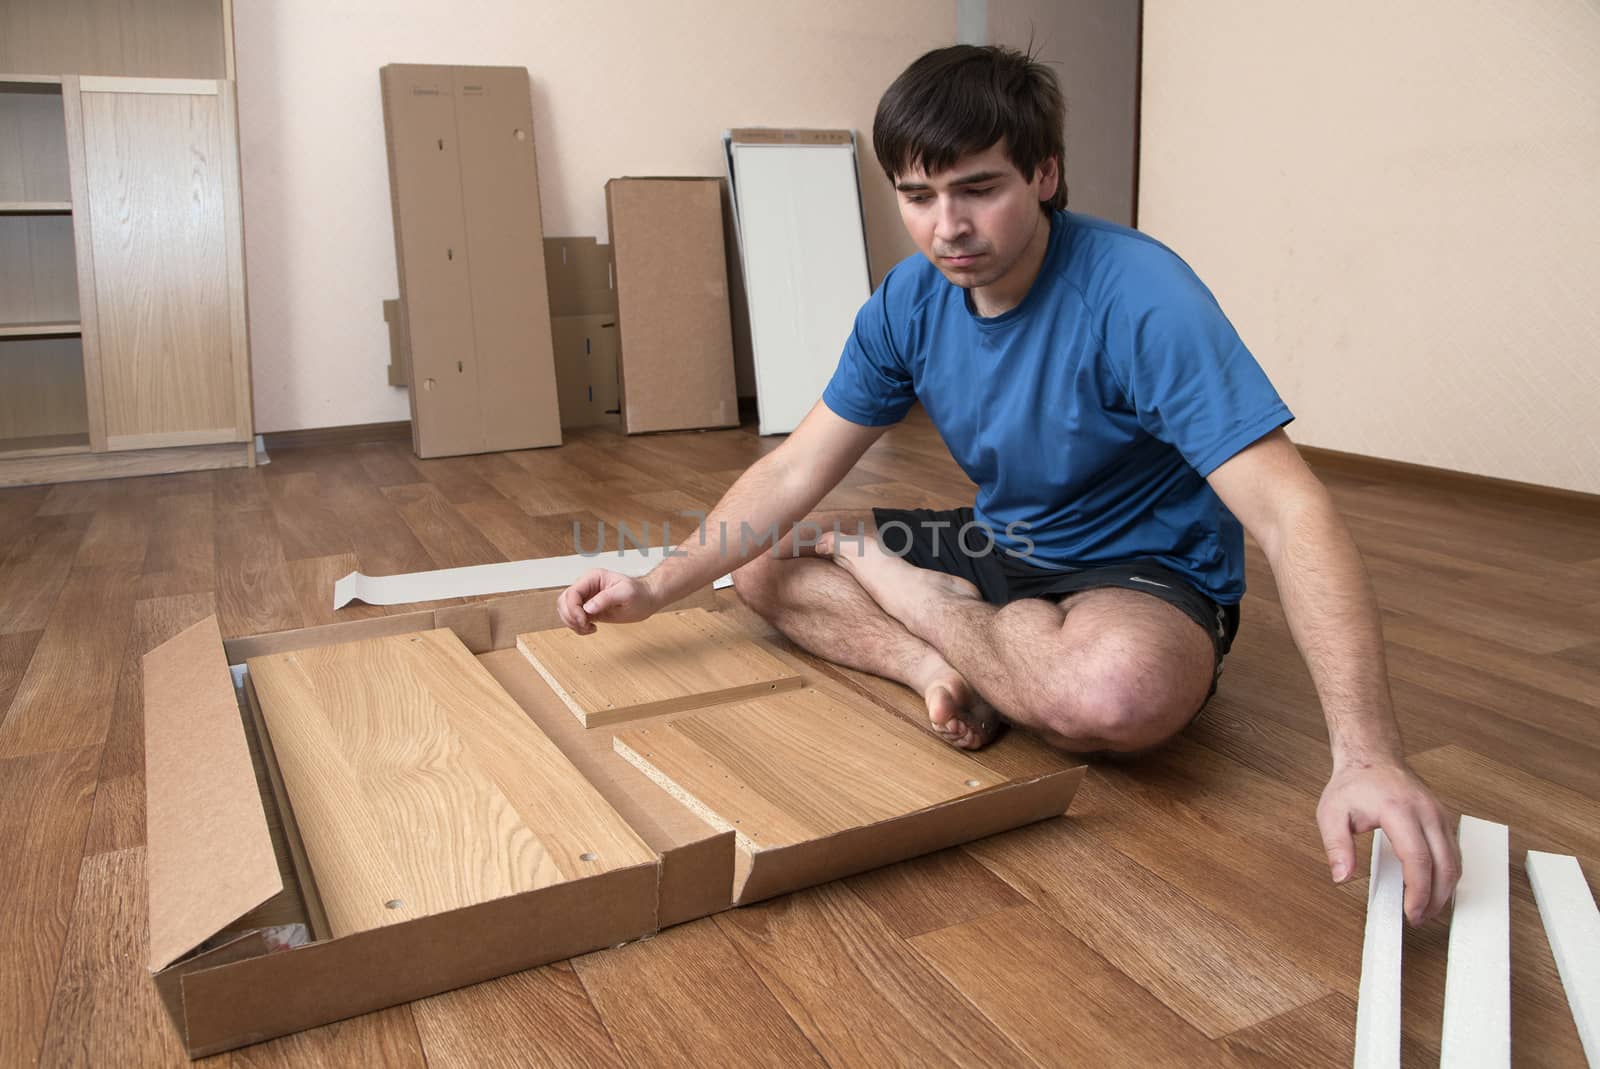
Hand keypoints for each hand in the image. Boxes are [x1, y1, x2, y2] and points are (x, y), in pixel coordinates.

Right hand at [556, 569, 661, 633]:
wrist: (646, 600)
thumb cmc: (639, 593)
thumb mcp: (625, 593)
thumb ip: (606, 598)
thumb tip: (588, 608)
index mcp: (592, 578)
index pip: (572, 592)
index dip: (573, 608)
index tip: (583, 620)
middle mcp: (586, 587)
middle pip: (564, 601)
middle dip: (570, 616)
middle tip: (585, 625)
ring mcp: (586, 599)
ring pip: (565, 610)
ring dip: (572, 623)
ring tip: (588, 628)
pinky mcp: (588, 610)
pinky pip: (573, 619)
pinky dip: (577, 627)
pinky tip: (591, 629)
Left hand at [1317, 760, 1461, 924]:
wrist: (1372, 757)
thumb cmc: (1354, 784)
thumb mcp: (1331, 813)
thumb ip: (1336, 846)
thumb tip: (1341, 876)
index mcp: (1399, 810)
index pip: (1418, 859)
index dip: (1417, 891)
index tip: (1410, 912)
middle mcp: (1426, 812)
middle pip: (1445, 864)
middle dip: (1435, 898)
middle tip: (1418, 917)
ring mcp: (1439, 814)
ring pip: (1455, 860)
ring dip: (1445, 889)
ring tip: (1425, 907)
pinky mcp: (1444, 818)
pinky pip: (1454, 851)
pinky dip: (1448, 874)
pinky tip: (1433, 887)